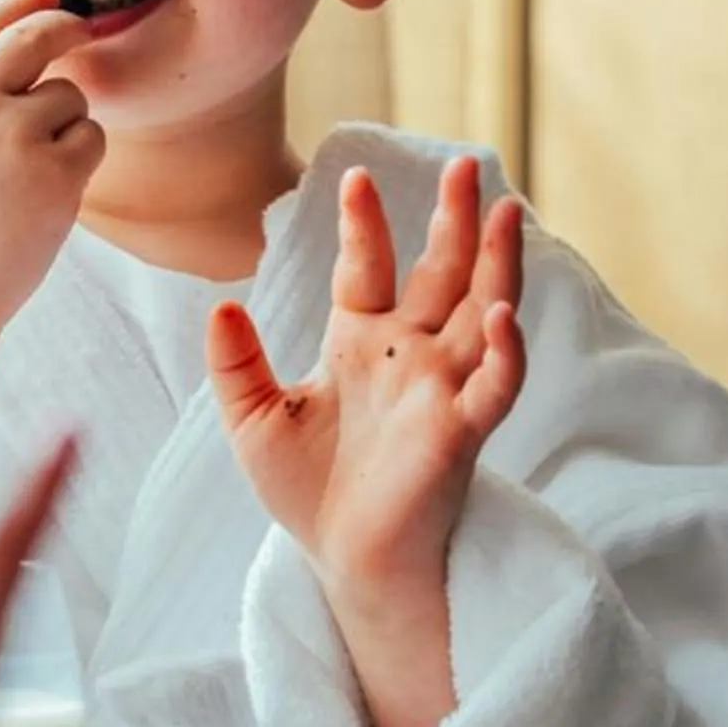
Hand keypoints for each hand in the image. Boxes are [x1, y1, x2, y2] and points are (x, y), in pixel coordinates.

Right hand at [0, 0, 105, 347]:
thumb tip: (13, 41)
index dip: (22, 3)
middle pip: (35, 34)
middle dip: (66, 25)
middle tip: (82, 30)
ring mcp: (11, 135)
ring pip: (69, 95)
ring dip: (66, 124)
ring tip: (30, 176)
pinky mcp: (54, 173)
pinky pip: (92, 137)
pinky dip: (81, 160)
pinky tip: (48, 196)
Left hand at [205, 157, 526, 605]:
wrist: (342, 562)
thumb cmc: (307, 493)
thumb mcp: (253, 420)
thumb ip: (236, 365)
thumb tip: (221, 306)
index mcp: (360, 344)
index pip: (368, 268)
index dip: (364, 225)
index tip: (355, 176)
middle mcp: (410, 357)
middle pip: (440, 274)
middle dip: (454, 221)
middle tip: (465, 164)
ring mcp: (440, 391)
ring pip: (481, 313)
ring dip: (496, 266)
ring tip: (507, 212)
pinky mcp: (459, 433)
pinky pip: (493, 386)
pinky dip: (503, 352)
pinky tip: (502, 315)